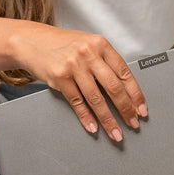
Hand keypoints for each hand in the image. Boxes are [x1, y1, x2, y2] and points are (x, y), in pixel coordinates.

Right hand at [13, 24, 147, 140]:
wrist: (32, 42)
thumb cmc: (63, 46)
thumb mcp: (88, 47)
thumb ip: (105, 63)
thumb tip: (125, 91)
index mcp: (101, 44)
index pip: (125, 73)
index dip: (136, 94)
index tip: (141, 110)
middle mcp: (89, 53)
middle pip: (114, 88)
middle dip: (126, 109)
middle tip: (132, 124)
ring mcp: (74, 65)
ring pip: (97, 99)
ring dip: (108, 120)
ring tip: (115, 133)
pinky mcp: (60, 77)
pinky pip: (78, 103)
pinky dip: (87, 118)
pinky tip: (94, 127)